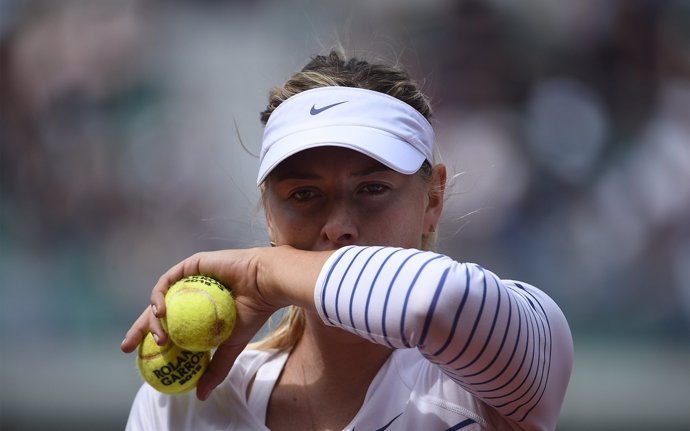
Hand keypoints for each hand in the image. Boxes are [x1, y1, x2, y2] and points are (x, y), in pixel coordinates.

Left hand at [120, 246, 331, 399]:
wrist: (265, 286)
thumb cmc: (252, 314)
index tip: (137, 355)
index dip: (150, 339)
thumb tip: (201, 396)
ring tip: (158, 335)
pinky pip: (168, 279)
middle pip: (158, 312)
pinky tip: (161, 310)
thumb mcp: (230, 347)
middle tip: (127, 346)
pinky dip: (159, 295)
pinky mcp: (192, 265)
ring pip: (161, 298)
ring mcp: (190, 279)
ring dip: (152, 318)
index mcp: (198, 311)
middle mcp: (192, 294)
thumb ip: (215, 368)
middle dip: (138, 328)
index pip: (170, 325)